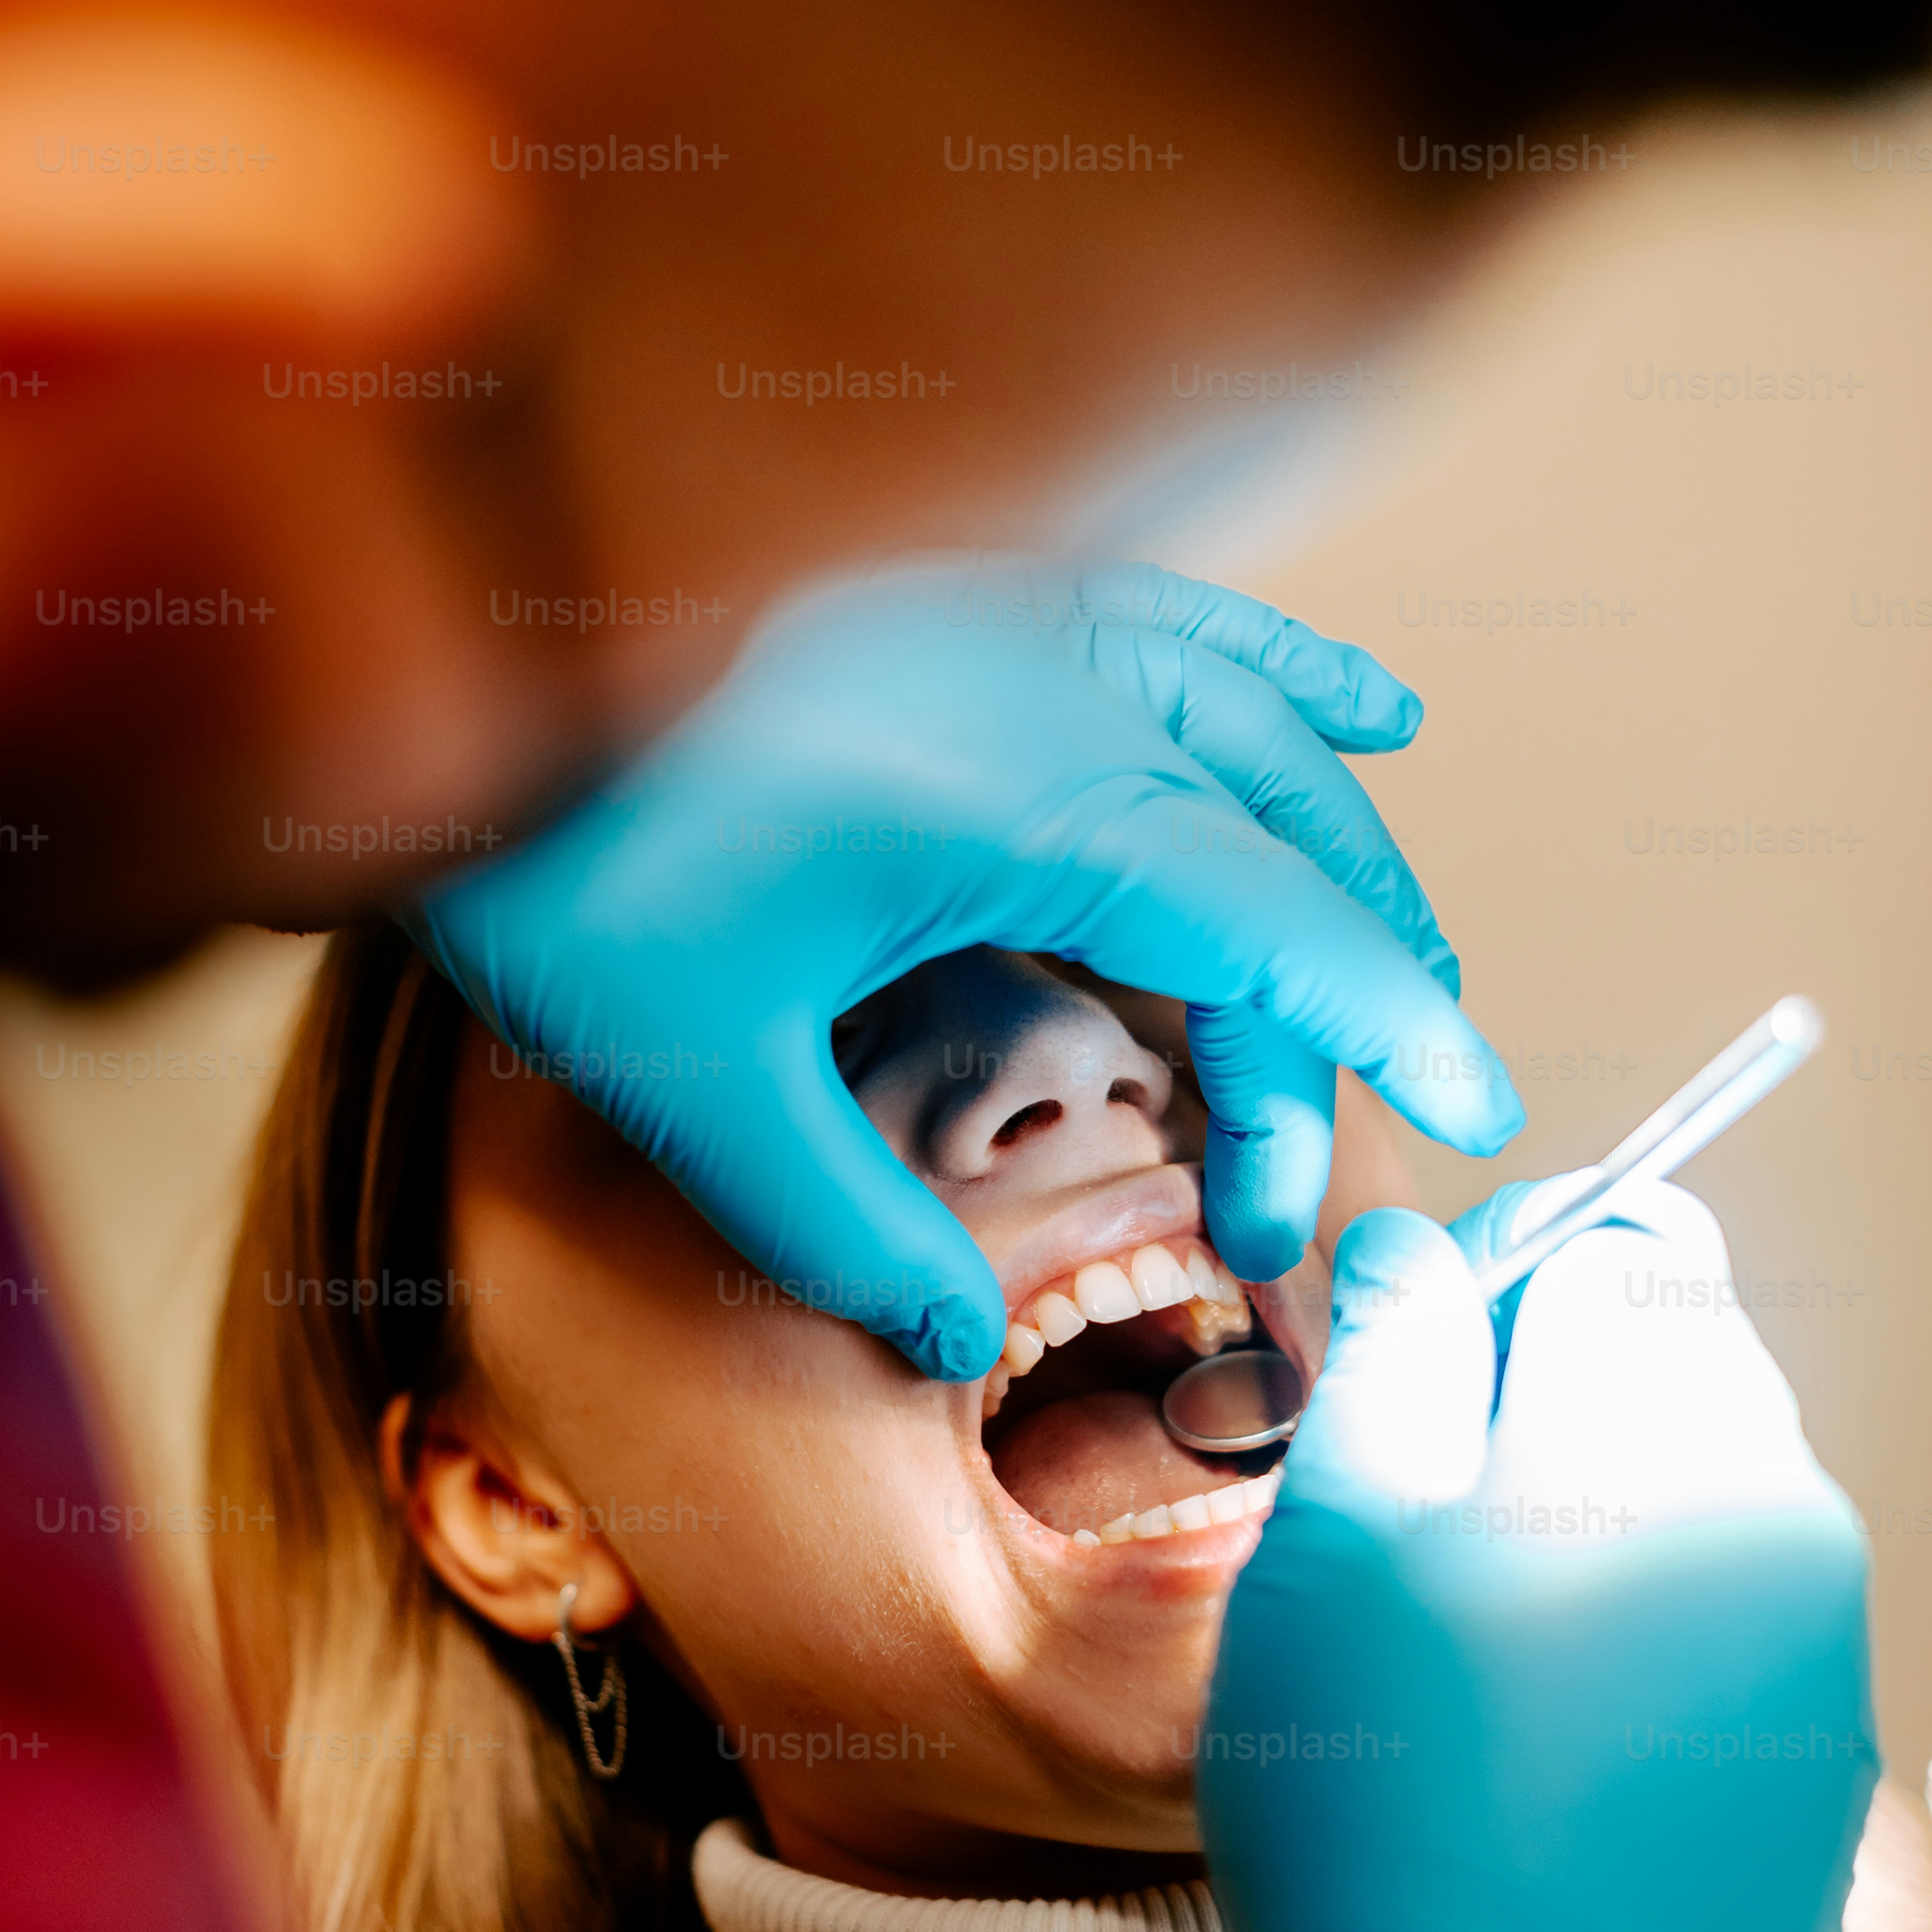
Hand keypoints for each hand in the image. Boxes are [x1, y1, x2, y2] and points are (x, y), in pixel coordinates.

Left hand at [408, 558, 1521, 1376]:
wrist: (454, 660)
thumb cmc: (558, 855)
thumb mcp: (693, 1075)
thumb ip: (840, 1223)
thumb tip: (948, 1335)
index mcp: (1017, 803)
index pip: (1267, 924)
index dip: (1380, 1025)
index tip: (1477, 1104)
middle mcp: (1055, 687)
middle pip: (1277, 853)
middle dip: (1325, 1020)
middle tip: (1279, 1188)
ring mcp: (1025, 620)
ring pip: (1265, 736)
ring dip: (1342, 867)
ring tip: (1389, 998)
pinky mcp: (982, 596)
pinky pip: (1189, 622)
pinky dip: (1294, 675)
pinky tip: (1380, 712)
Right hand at [1198, 1183, 1874, 1931]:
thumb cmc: (1386, 1793)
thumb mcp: (1338, 1535)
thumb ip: (1393, 1356)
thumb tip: (1418, 1250)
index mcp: (1682, 1437)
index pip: (1631, 1237)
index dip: (1508, 1258)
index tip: (1420, 1337)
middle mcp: (1796, 1530)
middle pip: (1682, 1362)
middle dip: (1551, 1387)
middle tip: (1416, 1499)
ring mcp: (1825, 1668)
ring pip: (1708, 1502)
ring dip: (1594, 1513)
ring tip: (1465, 1634)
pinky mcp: (1815, 1784)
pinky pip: (1733, 1635)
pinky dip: (1640, 1632)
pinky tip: (1532, 1733)